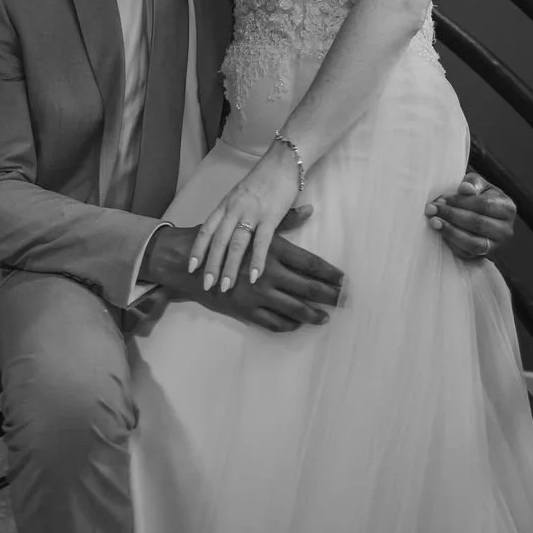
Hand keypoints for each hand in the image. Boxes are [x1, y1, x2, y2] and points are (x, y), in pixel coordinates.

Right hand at [143, 207, 343, 332]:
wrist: (188, 258)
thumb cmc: (223, 234)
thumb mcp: (254, 222)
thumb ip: (285, 219)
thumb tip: (310, 208)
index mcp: (272, 248)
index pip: (309, 263)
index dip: (329, 273)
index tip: (344, 279)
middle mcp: (267, 271)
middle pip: (306, 287)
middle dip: (327, 295)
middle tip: (345, 301)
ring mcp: (256, 293)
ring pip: (292, 308)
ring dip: (311, 314)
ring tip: (325, 317)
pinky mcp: (244, 309)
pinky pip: (271, 321)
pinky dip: (286, 324)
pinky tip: (296, 324)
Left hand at [187, 142, 301, 292]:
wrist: (283, 160)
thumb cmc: (264, 178)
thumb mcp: (242, 194)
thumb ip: (234, 213)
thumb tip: (227, 233)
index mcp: (226, 204)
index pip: (206, 229)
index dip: (198, 249)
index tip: (191, 268)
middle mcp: (234, 209)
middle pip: (218, 241)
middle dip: (211, 265)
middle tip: (206, 286)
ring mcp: (251, 212)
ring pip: (236, 244)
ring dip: (230, 267)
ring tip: (226, 287)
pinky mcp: (270, 216)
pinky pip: (261, 242)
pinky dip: (257, 261)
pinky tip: (255, 277)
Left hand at [425, 170, 516, 260]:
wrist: (481, 213)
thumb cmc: (479, 195)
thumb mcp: (478, 184)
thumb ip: (472, 183)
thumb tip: (465, 189)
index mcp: (507, 208)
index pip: (484, 205)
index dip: (460, 202)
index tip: (441, 199)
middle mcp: (505, 230)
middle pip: (478, 224)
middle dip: (452, 216)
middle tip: (432, 209)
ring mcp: (495, 246)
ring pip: (473, 243)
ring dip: (450, 232)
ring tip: (434, 222)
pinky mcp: (483, 256)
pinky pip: (466, 253)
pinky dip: (451, 243)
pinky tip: (440, 231)